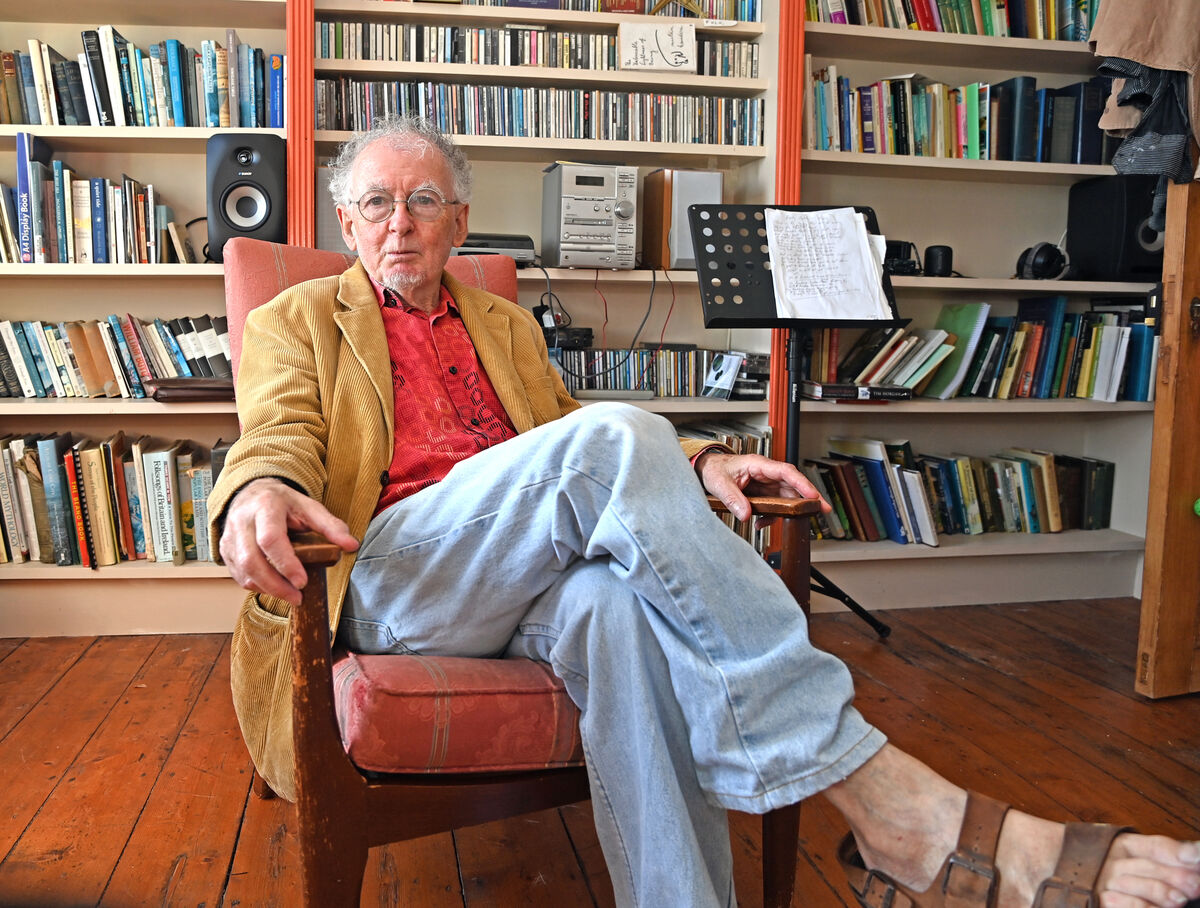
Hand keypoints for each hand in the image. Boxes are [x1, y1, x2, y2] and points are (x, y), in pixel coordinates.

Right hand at [218, 477, 358, 605]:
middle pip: (251, 560)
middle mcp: (241, 521)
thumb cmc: (283, 503)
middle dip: (275, 585)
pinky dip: (257, 586)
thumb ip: (331, 526)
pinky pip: (238, 575)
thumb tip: (351, 545)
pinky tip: (274, 587)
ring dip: (267, 589)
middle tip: (297, 597)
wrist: (253, 493)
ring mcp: (229, 537)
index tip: (302, 582)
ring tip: (290, 596)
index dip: (286, 564)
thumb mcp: (309, 507)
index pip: (270, 539)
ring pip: (243, 571)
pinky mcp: (224, 551)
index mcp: (265, 506)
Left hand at [695, 450, 830, 524]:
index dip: (801, 483)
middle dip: (807, 497)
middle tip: (821, 510)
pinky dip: (770, 517)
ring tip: (796, 521)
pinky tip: (761, 524)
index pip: (785, 471)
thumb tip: (746, 514)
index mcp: (757, 464)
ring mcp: (765, 484)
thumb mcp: (719, 483)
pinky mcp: (761, 494)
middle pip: (792, 484)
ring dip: (790, 510)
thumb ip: (732, 498)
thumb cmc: (714, 469)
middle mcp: (765, 473)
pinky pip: (773, 505)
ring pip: (786, 496)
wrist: (706, 470)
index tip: (813, 495)